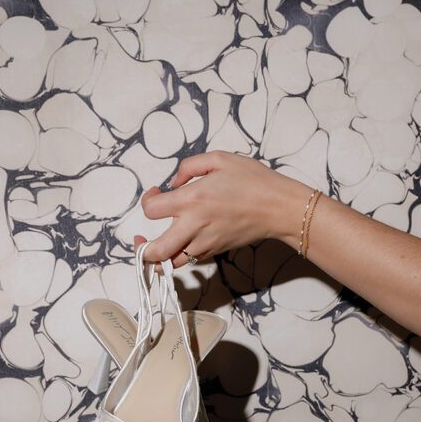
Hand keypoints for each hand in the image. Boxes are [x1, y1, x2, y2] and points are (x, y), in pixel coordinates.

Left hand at [140, 151, 302, 266]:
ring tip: (160, 241)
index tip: (158, 192)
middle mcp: (194, 226)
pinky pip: (189, 259)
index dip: (147, 200)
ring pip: (171, 262)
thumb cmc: (253, 181)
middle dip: (141, 249)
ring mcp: (204, 243)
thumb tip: (174, 182)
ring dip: (161, 254)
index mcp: (192, 200)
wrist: (279, 208)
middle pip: (155, 253)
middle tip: (141, 237)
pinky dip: (181, 252)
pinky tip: (186, 237)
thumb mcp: (219, 158)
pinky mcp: (214, 251)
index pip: (151, 210)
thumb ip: (189, 166)